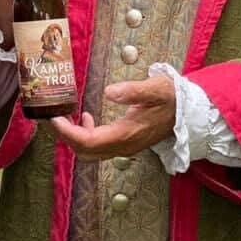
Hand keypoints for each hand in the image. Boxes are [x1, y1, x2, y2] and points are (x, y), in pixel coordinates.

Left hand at [50, 75, 175, 160]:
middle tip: (52, 117)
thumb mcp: (155, 88)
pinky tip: (86, 117)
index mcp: (126, 134)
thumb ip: (133, 91)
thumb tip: (110, 92)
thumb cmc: (172, 98)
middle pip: (85, 151)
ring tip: (64, 117)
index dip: (67, 133)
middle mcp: (122, 146)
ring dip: (73, 137)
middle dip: (65, 137)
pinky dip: (85, 135)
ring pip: (90, 151)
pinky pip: (99, 146)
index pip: (88, 142)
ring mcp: (124, 146)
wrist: (188, 112)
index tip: (54, 118)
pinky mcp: (125, 142)